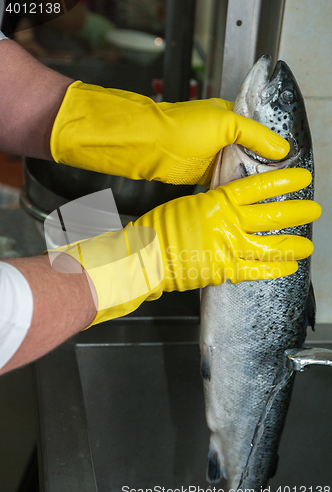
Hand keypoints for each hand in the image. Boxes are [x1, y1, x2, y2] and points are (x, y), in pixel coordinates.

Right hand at [48, 169, 320, 326]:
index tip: (300, 179)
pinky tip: (290, 267)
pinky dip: (275, 269)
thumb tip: (229, 201)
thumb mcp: (187, 204)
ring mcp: (228, 248)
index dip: (282, 182)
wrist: (144, 255)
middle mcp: (228, 223)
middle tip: (313, 209)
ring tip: (309, 244)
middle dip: (295, 212)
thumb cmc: (159, 227)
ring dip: (292, 244)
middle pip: (270, 215)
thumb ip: (212, 203)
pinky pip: (256, 270)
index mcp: (217, 202)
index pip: (257, 187)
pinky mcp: (224, 270)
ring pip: (269, 245)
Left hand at [50, 82, 289, 186]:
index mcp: (231, 116)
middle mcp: (224, 136)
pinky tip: (249, 195)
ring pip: (239, 167)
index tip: (292, 158)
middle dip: (265, 163)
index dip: (275, 142)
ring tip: (271, 190)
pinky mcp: (204, 174)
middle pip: (252, 151)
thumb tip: (282, 149)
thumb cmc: (182, 127)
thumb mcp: (226, 124)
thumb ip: (256, 135)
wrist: (151, 145)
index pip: (260, 129)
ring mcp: (213, 155)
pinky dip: (235, 186)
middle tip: (285, 179)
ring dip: (250, 177)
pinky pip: (225, 180)